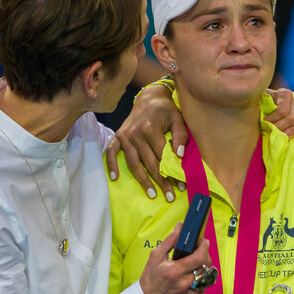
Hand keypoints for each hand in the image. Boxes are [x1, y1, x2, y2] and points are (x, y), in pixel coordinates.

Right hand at [105, 84, 187, 200]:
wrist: (149, 97)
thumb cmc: (166, 109)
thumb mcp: (178, 118)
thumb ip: (180, 136)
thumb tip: (179, 156)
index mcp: (150, 129)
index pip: (162, 156)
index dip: (172, 171)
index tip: (180, 185)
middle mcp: (135, 134)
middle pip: (149, 163)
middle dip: (160, 181)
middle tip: (169, 196)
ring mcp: (125, 136)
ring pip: (134, 163)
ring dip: (142, 180)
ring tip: (151, 194)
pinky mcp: (118, 136)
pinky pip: (112, 152)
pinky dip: (112, 165)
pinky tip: (115, 178)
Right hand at [139, 223, 212, 293]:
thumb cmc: (150, 279)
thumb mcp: (155, 256)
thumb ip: (170, 240)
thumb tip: (180, 227)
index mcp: (174, 271)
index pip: (199, 257)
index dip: (204, 247)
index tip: (203, 241)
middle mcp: (184, 283)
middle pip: (206, 265)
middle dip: (205, 254)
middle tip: (199, 250)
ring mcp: (190, 292)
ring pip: (208, 275)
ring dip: (204, 266)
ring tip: (194, 263)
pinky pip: (205, 285)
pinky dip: (201, 277)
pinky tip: (192, 275)